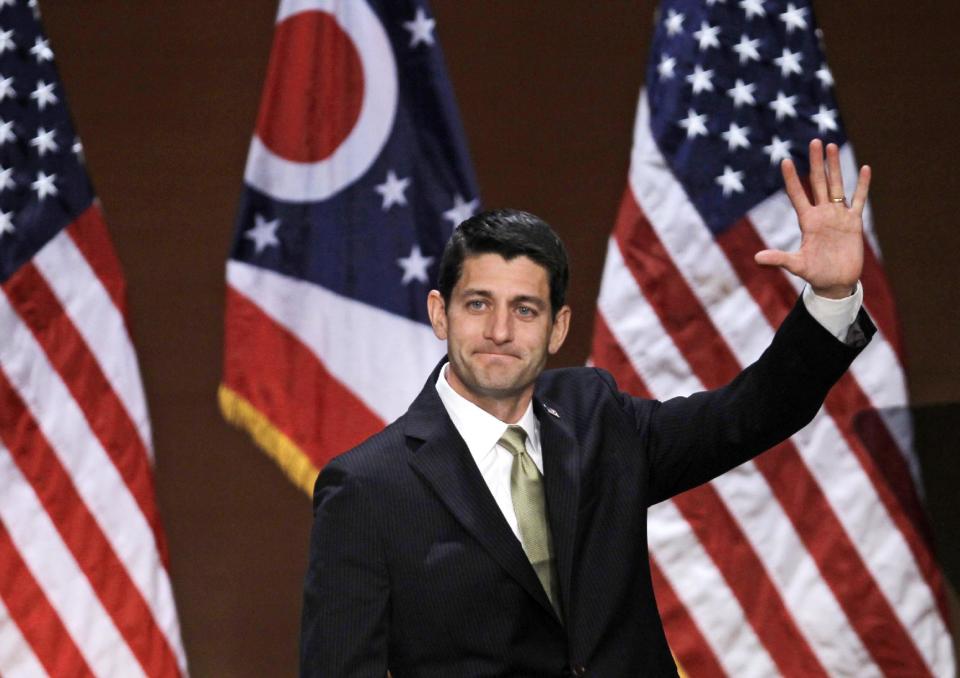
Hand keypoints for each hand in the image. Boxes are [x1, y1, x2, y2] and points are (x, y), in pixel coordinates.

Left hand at [754, 139, 870, 298]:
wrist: (836, 283)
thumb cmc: (815, 274)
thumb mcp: (797, 266)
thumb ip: (779, 259)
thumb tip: (757, 259)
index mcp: (807, 221)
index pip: (797, 195)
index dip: (792, 179)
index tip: (785, 161)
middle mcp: (822, 214)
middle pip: (818, 183)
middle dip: (816, 163)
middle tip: (815, 141)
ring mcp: (838, 216)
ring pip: (836, 185)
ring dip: (835, 167)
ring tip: (832, 146)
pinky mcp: (853, 223)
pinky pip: (858, 200)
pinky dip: (862, 186)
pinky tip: (864, 168)